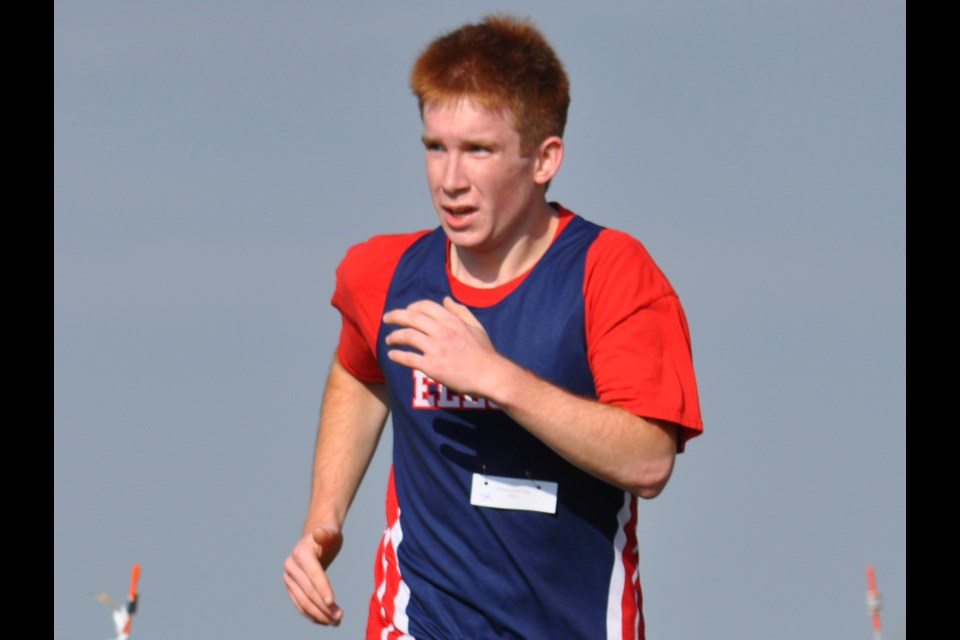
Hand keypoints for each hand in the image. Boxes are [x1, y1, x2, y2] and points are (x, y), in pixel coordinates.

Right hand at [283, 525, 343, 624]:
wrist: (316, 537)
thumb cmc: (328, 534)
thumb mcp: (331, 531)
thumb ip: (327, 533)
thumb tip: (319, 533)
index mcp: (301, 553)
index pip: (314, 575)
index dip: (323, 589)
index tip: (333, 603)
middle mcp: (291, 566)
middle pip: (308, 591)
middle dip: (323, 606)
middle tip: (340, 617)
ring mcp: (289, 578)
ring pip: (302, 601)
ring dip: (318, 614)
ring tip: (335, 622)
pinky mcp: (291, 587)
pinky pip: (300, 604)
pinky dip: (312, 614)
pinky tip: (325, 621)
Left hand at [384, 296, 503, 396]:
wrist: (490, 375)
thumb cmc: (484, 352)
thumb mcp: (475, 326)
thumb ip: (460, 311)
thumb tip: (445, 299)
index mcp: (451, 320)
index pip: (424, 306)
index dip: (411, 307)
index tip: (405, 312)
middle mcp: (442, 331)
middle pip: (410, 318)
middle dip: (395, 316)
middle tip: (386, 319)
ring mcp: (436, 348)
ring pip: (407, 336)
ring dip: (394, 336)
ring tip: (388, 340)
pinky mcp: (432, 366)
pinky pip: (408, 358)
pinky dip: (397, 355)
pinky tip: (392, 355)